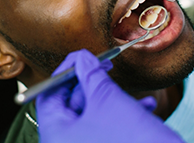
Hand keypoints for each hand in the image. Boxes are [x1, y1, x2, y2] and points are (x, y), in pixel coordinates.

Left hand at [36, 49, 184, 142]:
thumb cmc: (132, 141)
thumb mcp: (108, 100)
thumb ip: (91, 74)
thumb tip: (82, 58)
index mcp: (56, 135)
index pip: (48, 95)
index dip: (65, 72)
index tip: (82, 58)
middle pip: (69, 104)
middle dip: (91, 84)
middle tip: (105, 68)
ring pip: (92, 115)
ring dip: (113, 99)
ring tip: (131, 92)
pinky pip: (105, 128)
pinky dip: (123, 114)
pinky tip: (145, 107)